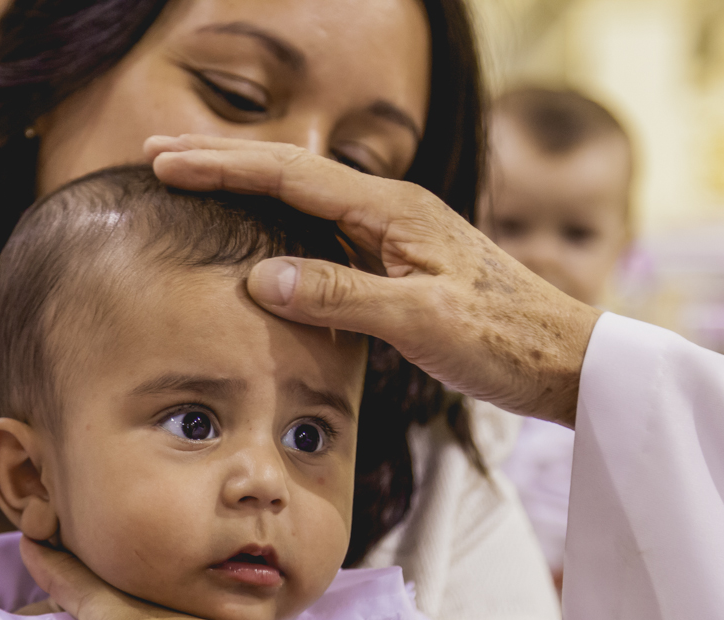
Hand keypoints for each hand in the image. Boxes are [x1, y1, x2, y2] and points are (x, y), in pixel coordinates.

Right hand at [146, 135, 601, 425]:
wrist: (564, 359)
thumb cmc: (505, 339)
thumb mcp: (421, 321)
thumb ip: (342, 297)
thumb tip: (259, 277)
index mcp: (396, 210)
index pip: (291, 176)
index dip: (224, 167)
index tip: (164, 161)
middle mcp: (394, 211)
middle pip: (293, 175)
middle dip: (225, 164)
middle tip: (159, 156)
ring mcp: (399, 237)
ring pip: (309, 204)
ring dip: (250, 192)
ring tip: (196, 187)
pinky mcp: (404, 266)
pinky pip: (329, 238)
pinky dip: (284, 232)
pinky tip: (265, 243)